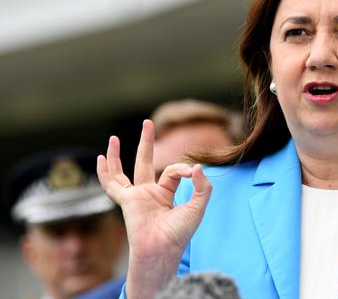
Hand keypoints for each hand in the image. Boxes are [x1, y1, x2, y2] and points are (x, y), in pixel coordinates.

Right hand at [97, 120, 211, 297]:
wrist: (162, 249)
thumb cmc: (180, 233)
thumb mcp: (198, 207)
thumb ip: (202, 187)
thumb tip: (199, 167)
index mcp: (166, 195)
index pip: (173, 171)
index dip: (184, 168)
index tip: (193, 173)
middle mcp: (149, 194)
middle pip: (145, 162)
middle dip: (146, 142)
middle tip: (148, 123)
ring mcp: (136, 197)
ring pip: (124, 171)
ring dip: (118, 154)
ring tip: (114, 137)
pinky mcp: (126, 201)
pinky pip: (112, 185)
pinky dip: (105, 172)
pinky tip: (102, 158)